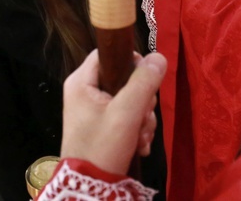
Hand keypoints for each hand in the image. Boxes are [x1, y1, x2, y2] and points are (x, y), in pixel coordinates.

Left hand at [60, 50, 166, 175]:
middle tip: (141, 118)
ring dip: (142, 119)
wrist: (90, 187)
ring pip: (130, 100)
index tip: (145, 80)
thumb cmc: (102, 147)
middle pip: (124, 78)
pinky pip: (127, 116)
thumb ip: (143, 83)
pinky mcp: (102, 126)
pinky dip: (136, 129)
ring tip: (139, 138)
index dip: (131, 62)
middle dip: (141, 101)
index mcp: (81, 81)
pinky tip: (138, 145)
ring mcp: (93, 110)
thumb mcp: (126, 113)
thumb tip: (159, 57)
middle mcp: (85, 92)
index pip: (109, 53)